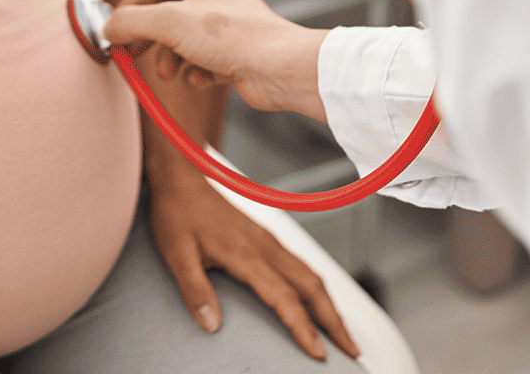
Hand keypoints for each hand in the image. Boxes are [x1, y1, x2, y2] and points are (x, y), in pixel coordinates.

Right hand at [105, 0, 328, 118]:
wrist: (277, 68)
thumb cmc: (235, 36)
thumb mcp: (170, 23)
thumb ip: (132, 22)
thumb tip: (109, 28)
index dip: (132, 4)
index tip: (116, 26)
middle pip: (167, 15)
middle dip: (149, 38)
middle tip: (132, 53)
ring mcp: (226, 26)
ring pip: (182, 41)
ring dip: (170, 59)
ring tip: (170, 72)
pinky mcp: (233, 53)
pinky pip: (200, 61)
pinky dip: (194, 72)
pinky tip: (200, 78)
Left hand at [143, 163, 360, 361]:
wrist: (183, 176)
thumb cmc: (178, 214)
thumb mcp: (177, 254)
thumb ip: (195, 290)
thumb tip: (212, 325)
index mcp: (246, 253)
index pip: (284, 297)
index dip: (303, 327)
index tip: (318, 353)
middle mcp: (265, 246)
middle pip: (312, 286)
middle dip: (335, 321)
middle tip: (351, 351)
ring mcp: (269, 241)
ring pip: (311, 275)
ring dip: (330, 306)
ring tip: (342, 334)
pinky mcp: (267, 238)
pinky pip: (301, 266)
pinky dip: (317, 289)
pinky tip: (318, 303)